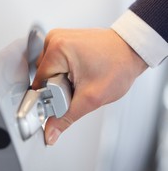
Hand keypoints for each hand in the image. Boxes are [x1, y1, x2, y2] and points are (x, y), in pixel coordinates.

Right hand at [33, 28, 147, 144]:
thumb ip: (66, 118)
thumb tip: (50, 132)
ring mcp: (58, 38)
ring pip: (47, 71)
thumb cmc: (118, 65)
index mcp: (57, 49)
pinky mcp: (62, 40)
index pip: (39, 83)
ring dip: (60, 81)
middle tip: (78, 88)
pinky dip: (63, 72)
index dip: (51, 97)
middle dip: (56, 89)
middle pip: (42, 77)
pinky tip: (78, 73)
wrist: (132, 50)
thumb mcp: (91, 98)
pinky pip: (54, 63)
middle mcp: (54, 40)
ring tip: (80, 79)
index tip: (66, 100)